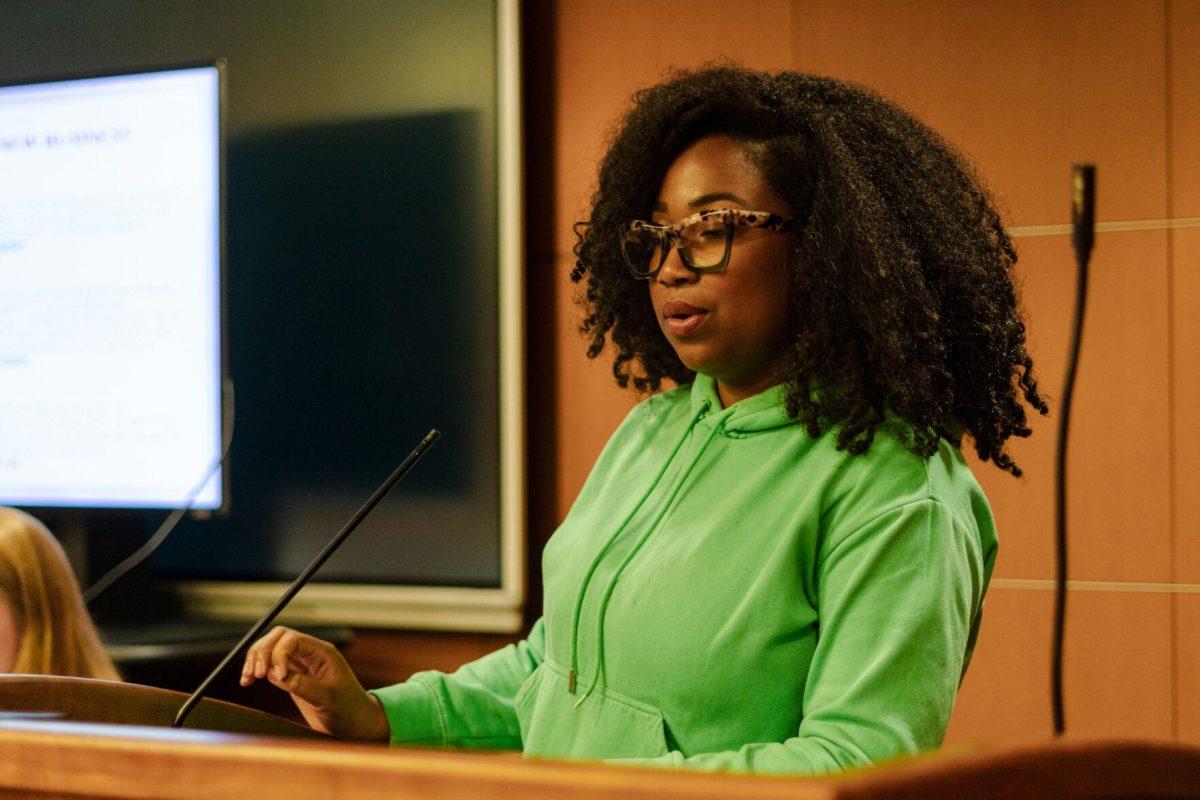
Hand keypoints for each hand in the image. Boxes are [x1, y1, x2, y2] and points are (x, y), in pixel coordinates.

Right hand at [240, 626, 389, 741]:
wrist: (354, 724)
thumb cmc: (347, 709)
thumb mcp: (326, 698)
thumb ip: (300, 684)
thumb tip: (273, 673)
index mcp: (323, 653)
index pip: (293, 639)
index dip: (279, 653)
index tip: (276, 677)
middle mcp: (311, 654)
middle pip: (278, 639)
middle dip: (262, 652)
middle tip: (254, 674)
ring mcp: (300, 664)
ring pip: (271, 649)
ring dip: (255, 659)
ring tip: (246, 678)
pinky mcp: (292, 676)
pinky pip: (270, 665)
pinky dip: (256, 670)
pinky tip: (247, 680)